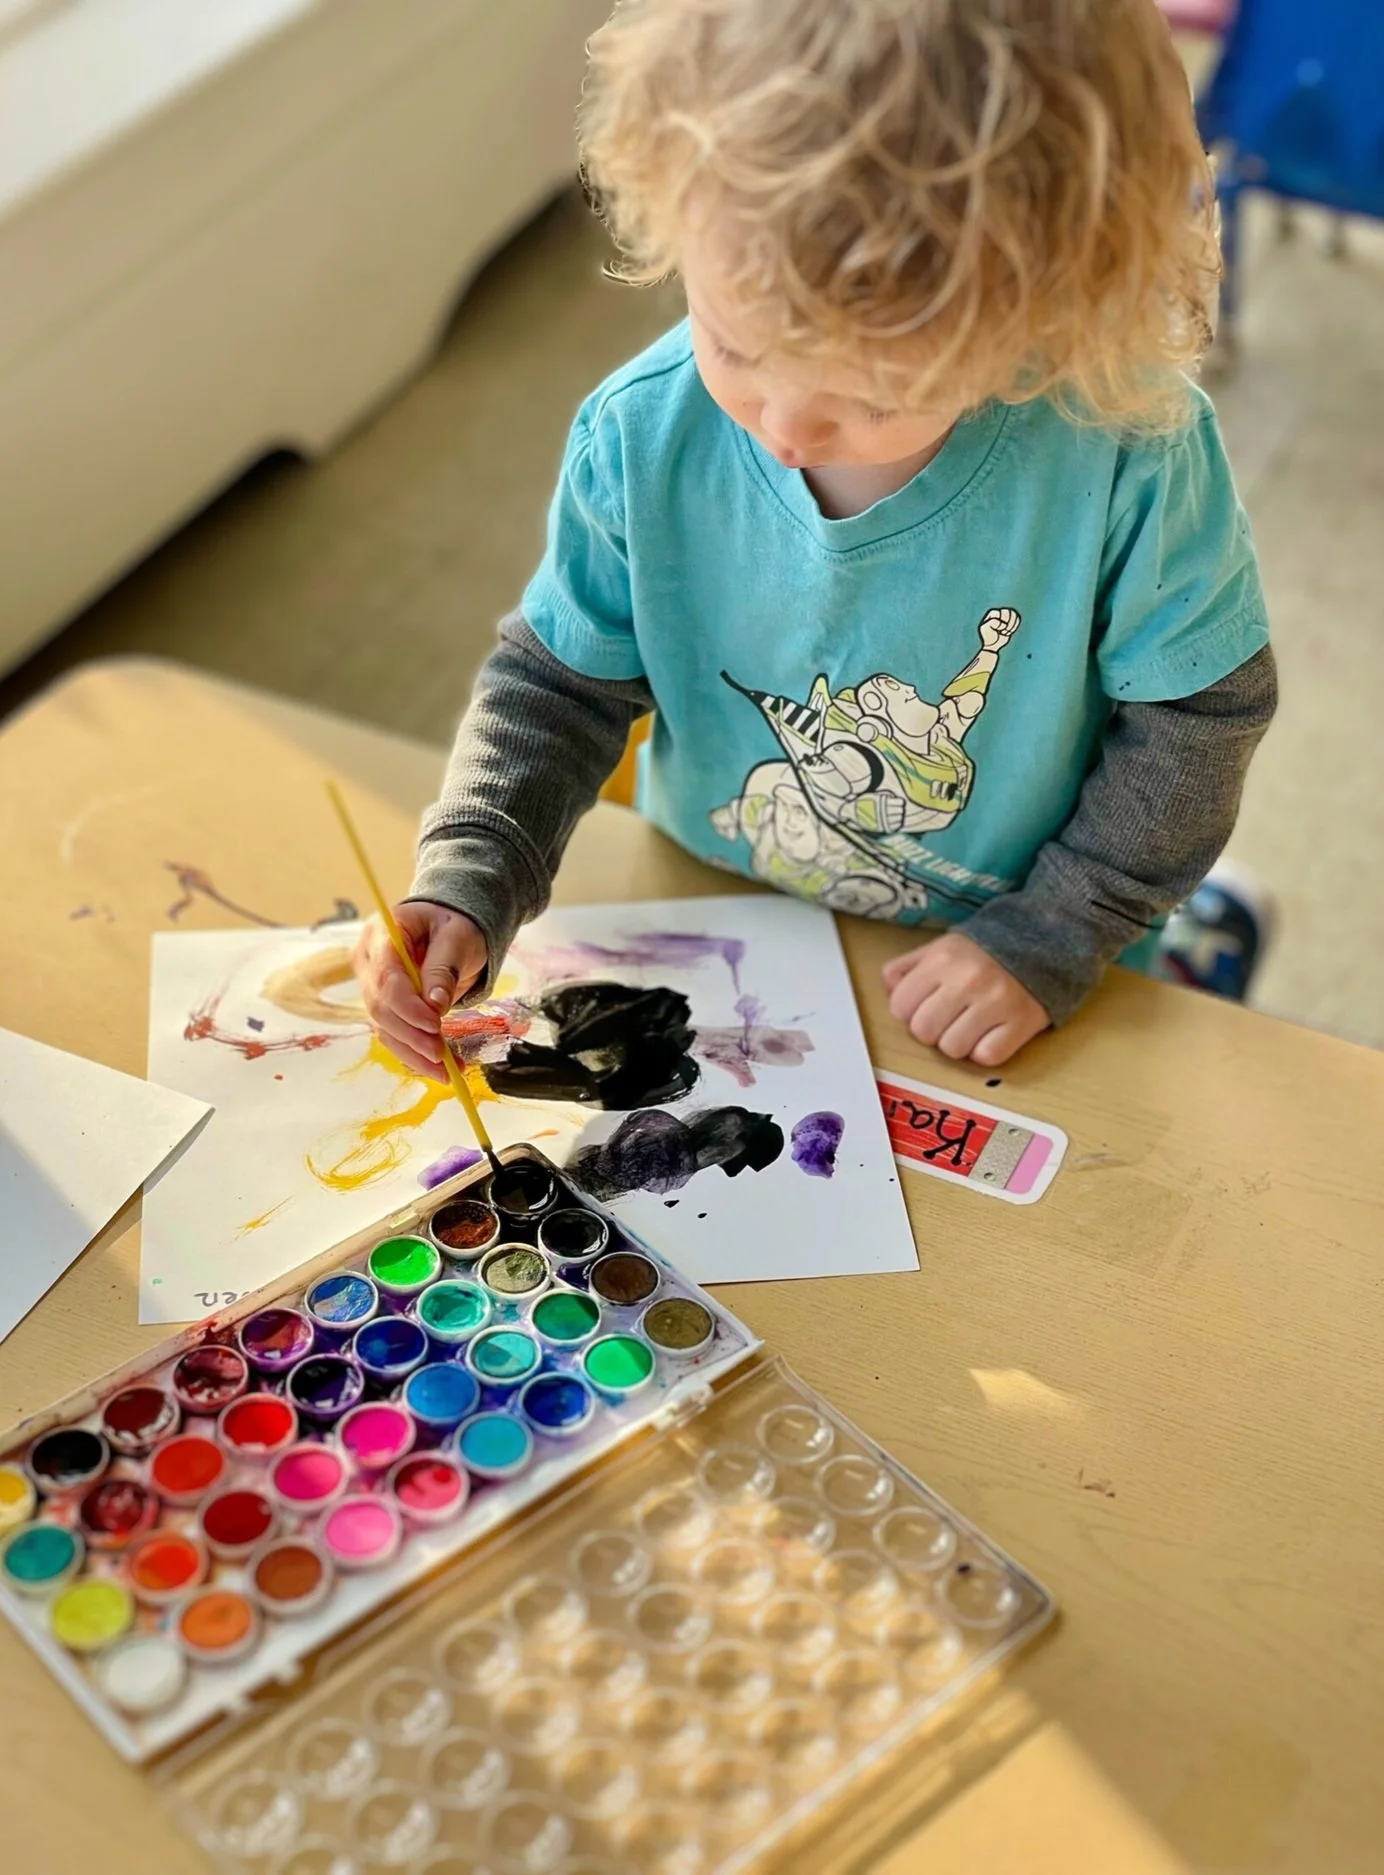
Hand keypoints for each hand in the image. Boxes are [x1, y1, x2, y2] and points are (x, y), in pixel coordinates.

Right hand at [353, 903, 487, 1080]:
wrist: (447, 926)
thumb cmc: (453, 924)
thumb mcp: (457, 937)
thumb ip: (443, 969)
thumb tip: (435, 1006)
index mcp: (381, 934)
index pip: (385, 977)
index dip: (407, 1007)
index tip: (435, 1025)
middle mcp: (368, 961)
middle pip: (380, 1007)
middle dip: (411, 1036)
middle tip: (442, 1056)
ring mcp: (372, 985)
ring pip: (384, 1027)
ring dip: (413, 1054)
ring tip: (446, 1072)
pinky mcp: (383, 1005)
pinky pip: (394, 1035)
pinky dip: (415, 1054)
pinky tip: (439, 1070)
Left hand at [882, 931, 1048, 1066]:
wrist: (1044, 943)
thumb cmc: (983, 953)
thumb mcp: (939, 948)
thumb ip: (906, 968)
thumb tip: (889, 994)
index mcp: (942, 960)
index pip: (900, 1008)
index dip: (909, 1012)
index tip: (926, 1006)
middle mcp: (968, 980)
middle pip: (924, 1032)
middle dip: (932, 1030)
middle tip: (949, 1018)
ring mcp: (996, 1002)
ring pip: (953, 1049)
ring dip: (958, 1043)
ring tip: (971, 1024)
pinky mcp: (1021, 1023)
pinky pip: (987, 1057)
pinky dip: (986, 1050)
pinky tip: (992, 1032)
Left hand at [977, 606, 1020, 650]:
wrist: (992, 644)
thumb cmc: (987, 636)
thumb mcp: (985, 629)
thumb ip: (991, 623)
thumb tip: (1001, 622)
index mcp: (992, 613)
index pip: (1000, 613)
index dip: (1000, 623)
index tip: (997, 630)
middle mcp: (999, 612)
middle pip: (1008, 611)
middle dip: (1007, 623)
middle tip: (1002, 632)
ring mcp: (1006, 616)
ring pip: (1014, 614)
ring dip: (1012, 625)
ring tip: (1005, 632)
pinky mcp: (1011, 620)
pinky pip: (1018, 618)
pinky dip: (1015, 627)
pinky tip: (1009, 632)